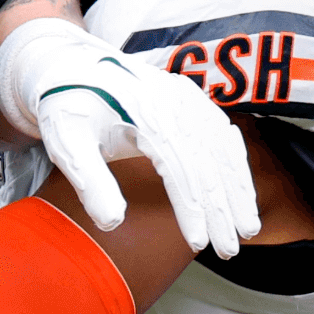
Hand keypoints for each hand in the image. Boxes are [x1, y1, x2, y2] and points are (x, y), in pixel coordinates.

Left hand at [0, 18, 260, 255]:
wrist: (66, 64)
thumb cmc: (65, 106)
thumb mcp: (65, 142)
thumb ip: (89, 181)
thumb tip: (111, 224)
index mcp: (145, 112)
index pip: (180, 166)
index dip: (192, 207)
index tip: (199, 243)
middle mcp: (174, 101)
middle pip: (209, 160)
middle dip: (223, 208)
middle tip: (230, 250)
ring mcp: (186, 97)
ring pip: (223, 147)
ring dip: (238, 189)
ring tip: (247, 228)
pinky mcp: (189, 98)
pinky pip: (222, 133)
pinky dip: (236, 164)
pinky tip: (242, 189)